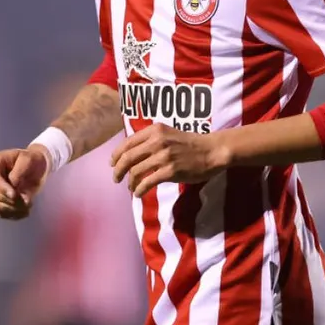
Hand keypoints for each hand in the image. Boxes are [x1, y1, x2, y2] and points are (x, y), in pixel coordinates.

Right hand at [0, 146, 49, 219]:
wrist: (37, 167)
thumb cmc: (32, 160)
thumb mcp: (28, 160)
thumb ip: (19, 173)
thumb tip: (13, 188)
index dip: (2, 188)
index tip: (14, 195)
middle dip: (11, 200)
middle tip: (28, 202)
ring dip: (12, 209)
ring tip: (28, 207)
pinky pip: (1, 213)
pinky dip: (13, 215)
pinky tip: (25, 212)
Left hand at [110, 123, 228, 197]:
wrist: (211, 151)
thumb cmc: (190, 144)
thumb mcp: (168, 134)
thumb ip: (151, 140)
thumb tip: (131, 154)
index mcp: (155, 131)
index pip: (127, 143)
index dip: (117, 155)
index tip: (113, 164)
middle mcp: (157, 141)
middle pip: (128, 157)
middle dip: (118, 170)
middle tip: (116, 178)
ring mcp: (163, 156)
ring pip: (136, 171)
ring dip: (130, 182)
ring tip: (131, 188)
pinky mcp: (170, 171)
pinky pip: (147, 182)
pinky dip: (139, 189)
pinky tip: (138, 193)